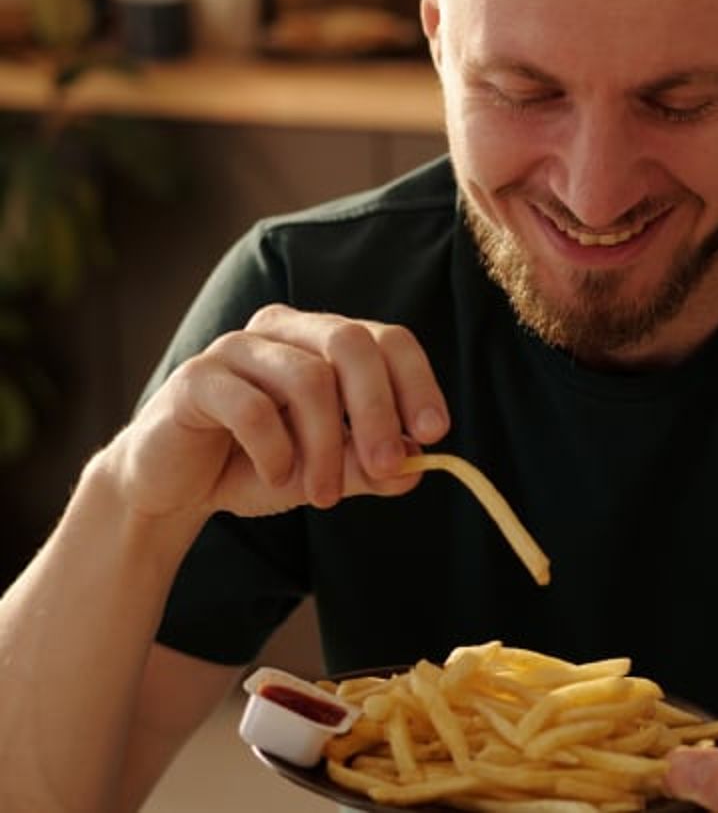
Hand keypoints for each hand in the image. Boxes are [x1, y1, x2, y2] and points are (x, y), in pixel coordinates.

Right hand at [103, 304, 448, 521]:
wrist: (174, 487)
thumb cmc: (257, 465)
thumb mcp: (326, 471)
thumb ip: (369, 466)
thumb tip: (418, 466)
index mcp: (324, 340)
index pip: (386, 339)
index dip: (417, 381)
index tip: (434, 432)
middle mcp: (284, 330)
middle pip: (351, 343)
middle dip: (378, 410)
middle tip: (387, 467)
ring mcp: (237, 348)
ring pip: (308, 379)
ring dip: (325, 446)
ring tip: (321, 496)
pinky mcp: (196, 378)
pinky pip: (252, 406)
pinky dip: (275, 451)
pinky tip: (276, 477)